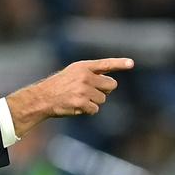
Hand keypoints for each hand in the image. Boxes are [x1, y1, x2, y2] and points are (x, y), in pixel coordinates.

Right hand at [6, 58, 134, 136]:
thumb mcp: (74, 73)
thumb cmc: (60, 86)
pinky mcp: (82, 102)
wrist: (43, 98)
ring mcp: (84, 89)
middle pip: (111, 85)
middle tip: (90, 92)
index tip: (131, 63)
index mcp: (83, 66)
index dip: (120, 64)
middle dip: (104, 90)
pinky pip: (95, 109)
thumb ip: (91, 74)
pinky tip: (77, 106)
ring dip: (94, 102)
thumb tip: (110, 83)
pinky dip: (88, 110)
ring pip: (103, 99)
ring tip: (79, 99)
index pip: (105, 64)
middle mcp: (85, 76)